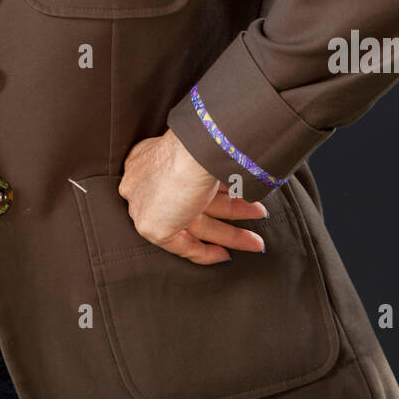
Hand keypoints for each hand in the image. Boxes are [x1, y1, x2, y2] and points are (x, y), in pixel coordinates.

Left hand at [118, 130, 268, 264]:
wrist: (196, 150)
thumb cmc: (205, 142)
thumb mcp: (208, 152)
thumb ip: (211, 167)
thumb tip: (233, 180)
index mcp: (149, 156)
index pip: (179, 184)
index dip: (210, 196)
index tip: (234, 198)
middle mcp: (142, 180)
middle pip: (192, 204)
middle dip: (228, 213)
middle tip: (255, 216)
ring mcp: (144, 204)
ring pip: (193, 224)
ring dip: (229, 234)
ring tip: (257, 242)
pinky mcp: (151, 226)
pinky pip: (181, 246)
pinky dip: (206, 253)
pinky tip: (225, 256)